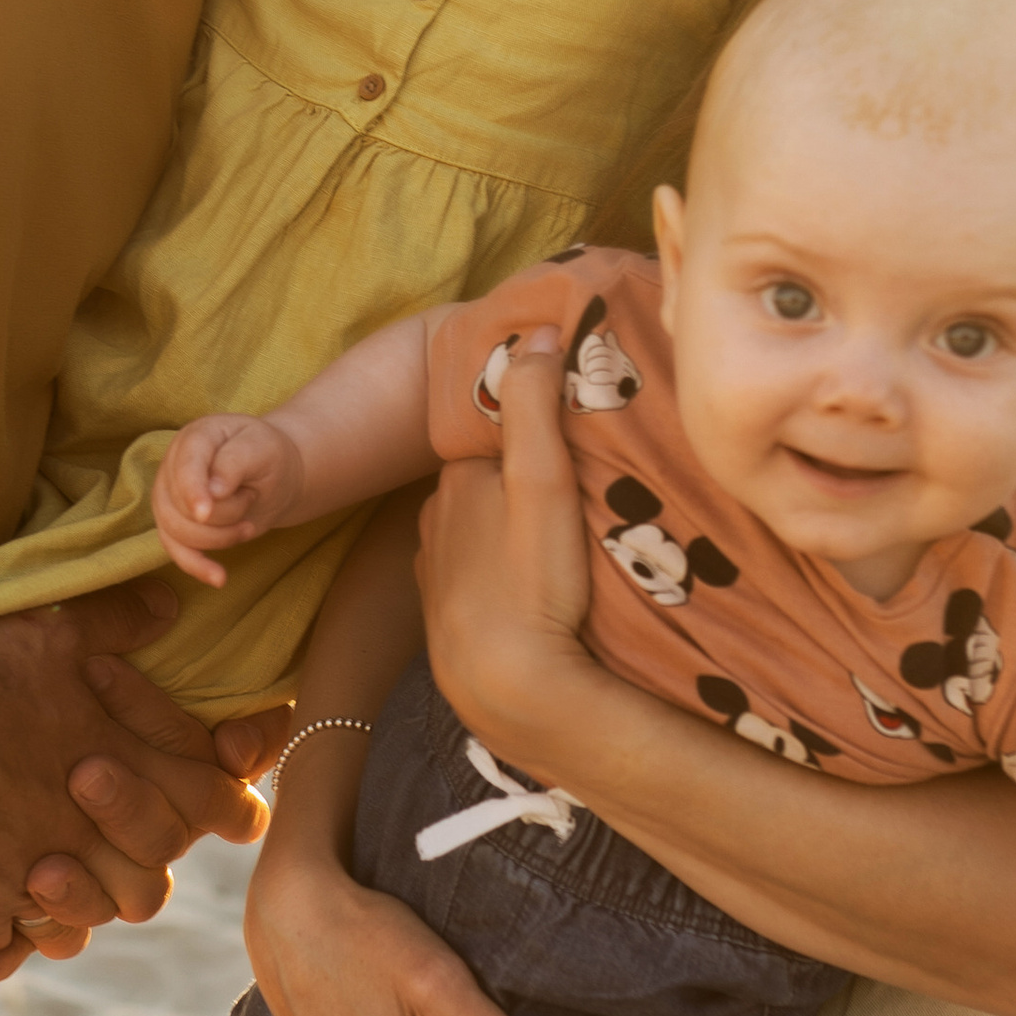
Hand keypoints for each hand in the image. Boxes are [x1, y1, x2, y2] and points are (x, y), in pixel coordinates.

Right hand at [0, 577, 272, 970]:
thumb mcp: (48, 635)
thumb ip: (117, 624)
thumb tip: (170, 604)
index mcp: (120, 762)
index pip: (210, 803)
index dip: (223, 811)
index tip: (209, 813)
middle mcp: (89, 830)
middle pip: (151, 882)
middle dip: (130, 865)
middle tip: (82, 838)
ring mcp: (34, 879)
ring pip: (83, 922)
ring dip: (64, 902)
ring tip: (27, 871)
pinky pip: (3, 945)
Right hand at [152, 413, 305, 583]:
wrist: (273, 475)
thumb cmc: (269, 456)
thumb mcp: (264, 450)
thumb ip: (236, 463)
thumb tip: (211, 492)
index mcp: (196, 437)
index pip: (185, 464)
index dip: (192, 490)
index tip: (205, 513)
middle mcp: (174, 464)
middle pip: (181, 504)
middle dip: (225, 514)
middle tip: (252, 498)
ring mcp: (169, 495)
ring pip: (177, 530)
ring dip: (220, 537)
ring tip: (248, 526)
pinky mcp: (175, 523)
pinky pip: (175, 550)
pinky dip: (197, 566)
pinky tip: (219, 578)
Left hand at [416, 329, 593, 766]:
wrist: (505, 687)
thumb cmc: (530, 581)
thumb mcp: (541, 482)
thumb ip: (534, 405)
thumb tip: (537, 328)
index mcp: (456, 478)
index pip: (497, 432)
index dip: (535, 425)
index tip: (578, 430)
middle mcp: (435, 517)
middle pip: (488, 479)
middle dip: (521, 477)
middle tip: (580, 490)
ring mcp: (437, 568)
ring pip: (481, 526)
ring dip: (511, 527)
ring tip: (561, 540)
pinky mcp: (446, 614)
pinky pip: (477, 572)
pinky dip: (499, 570)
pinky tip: (531, 585)